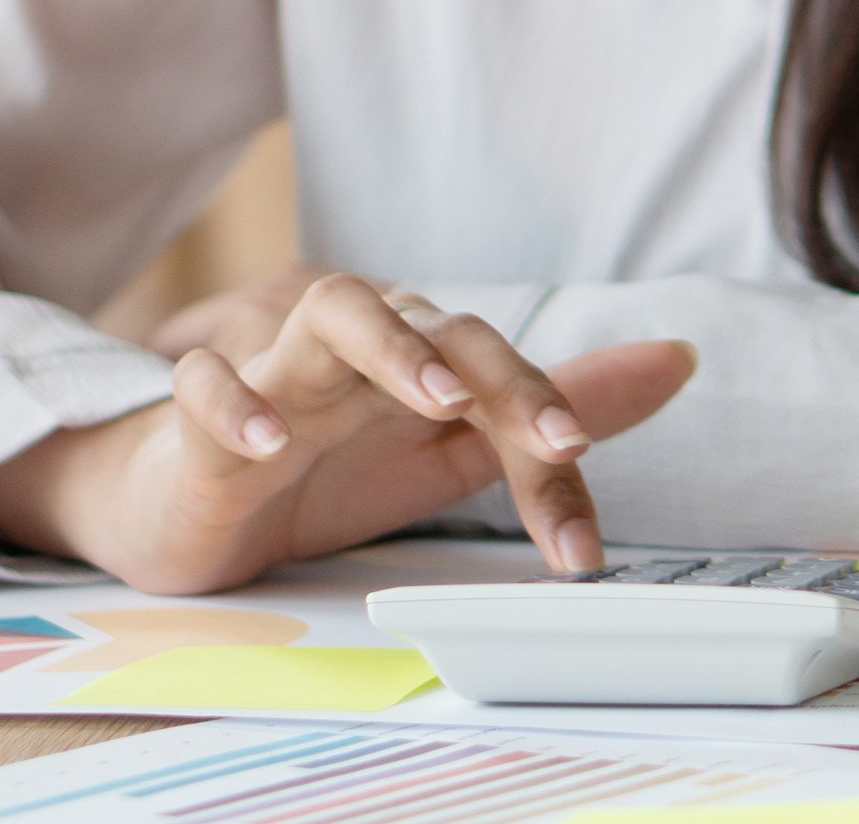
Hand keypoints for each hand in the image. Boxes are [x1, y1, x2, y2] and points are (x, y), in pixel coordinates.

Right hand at [0, 270, 698, 595]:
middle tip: (560, 444)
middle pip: (441, 325)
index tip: (582, 545)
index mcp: (421, 359)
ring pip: (334, 312)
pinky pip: (205, 385)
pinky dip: (236, 403)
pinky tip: (268, 442)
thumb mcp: (447, 452)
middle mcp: (359, 351)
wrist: (182, 502)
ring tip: (439, 397)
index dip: (554, 444)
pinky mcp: (197, 416)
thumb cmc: (320, 465)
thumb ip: (550, 409)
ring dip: (392, 348)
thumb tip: (676, 359)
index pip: (506, 377)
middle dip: (507, 379)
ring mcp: (279, 372)